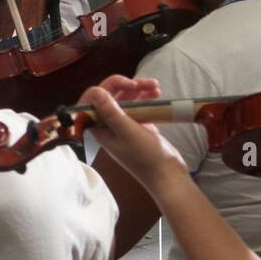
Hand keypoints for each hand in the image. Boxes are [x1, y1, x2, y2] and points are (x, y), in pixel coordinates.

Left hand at [81, 74, 186, 189]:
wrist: (169, 176)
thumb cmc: (147, 157)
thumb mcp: (128, 132)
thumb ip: (111, 112)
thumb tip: (95, 91)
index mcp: (99, 127)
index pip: (91, 101)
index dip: (104, 88)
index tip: (124, 85)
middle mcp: (108, 125)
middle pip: (109, 97)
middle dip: (125, 85)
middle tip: (143, 83)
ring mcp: (124, 125)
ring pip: (125, 99)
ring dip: (138, 89)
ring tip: (156, 86)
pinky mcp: (138, 126)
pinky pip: (138, 106)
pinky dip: (145, 97)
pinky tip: (157, 93)